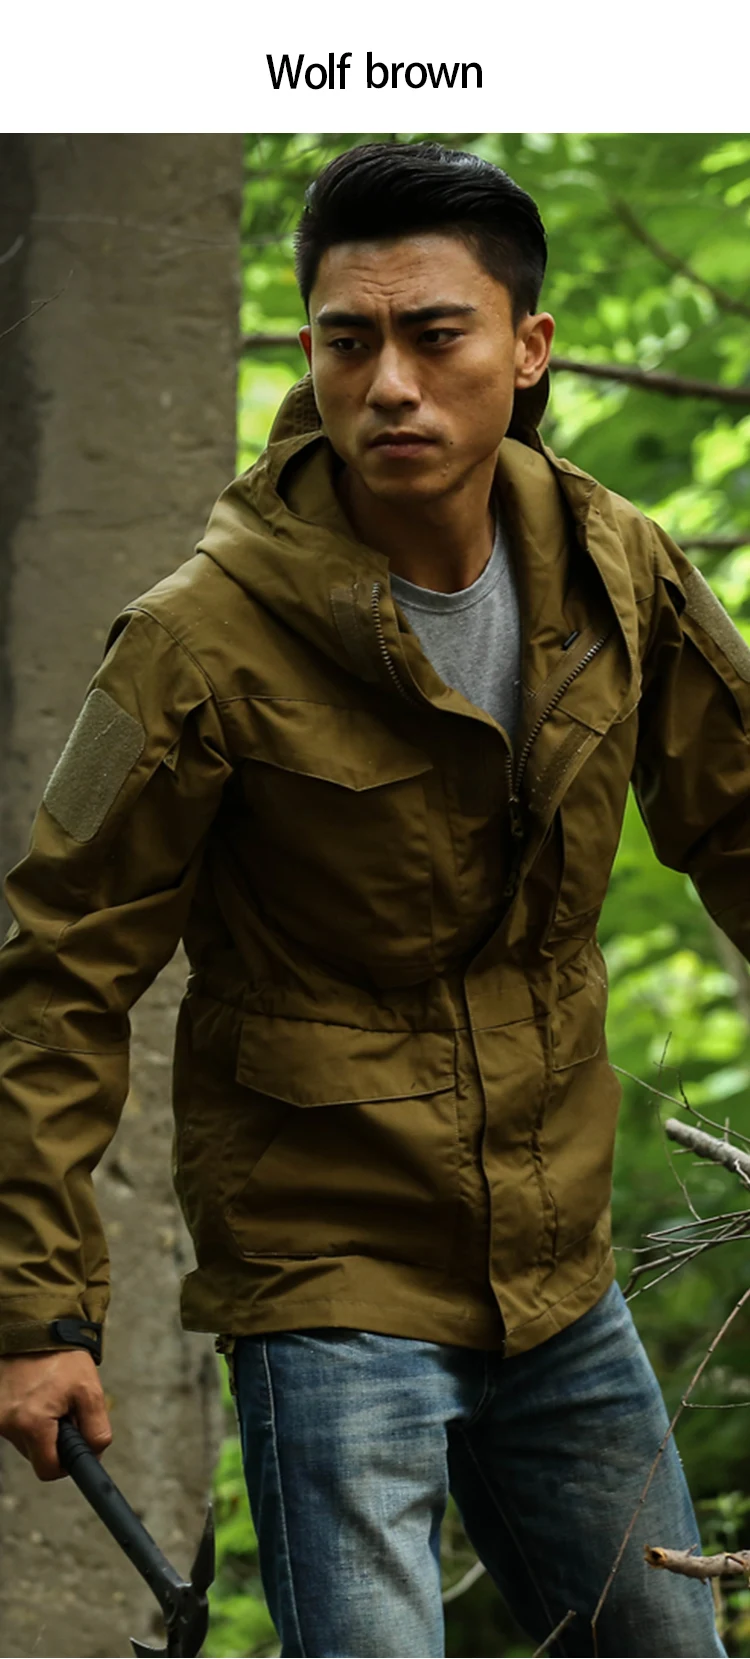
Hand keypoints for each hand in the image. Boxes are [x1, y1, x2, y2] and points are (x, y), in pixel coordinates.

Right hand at [0, 1349, 111, 1480]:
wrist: (37, 1329)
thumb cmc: (63, 1359)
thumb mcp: (90, 1392)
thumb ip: (96, 1430)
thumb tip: (94, 1456)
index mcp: (32, 1424)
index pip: (48, 1470)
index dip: (65, 1463)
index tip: (73, 1445)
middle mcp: (8, 1424)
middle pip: (36, 1455)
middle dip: (53, 1440)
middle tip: (64, 1411)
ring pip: (25, 1441)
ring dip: (40, 1427)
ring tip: (50, 1397)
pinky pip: (15, 1426)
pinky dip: (28, 1417)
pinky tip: (37, 1395)